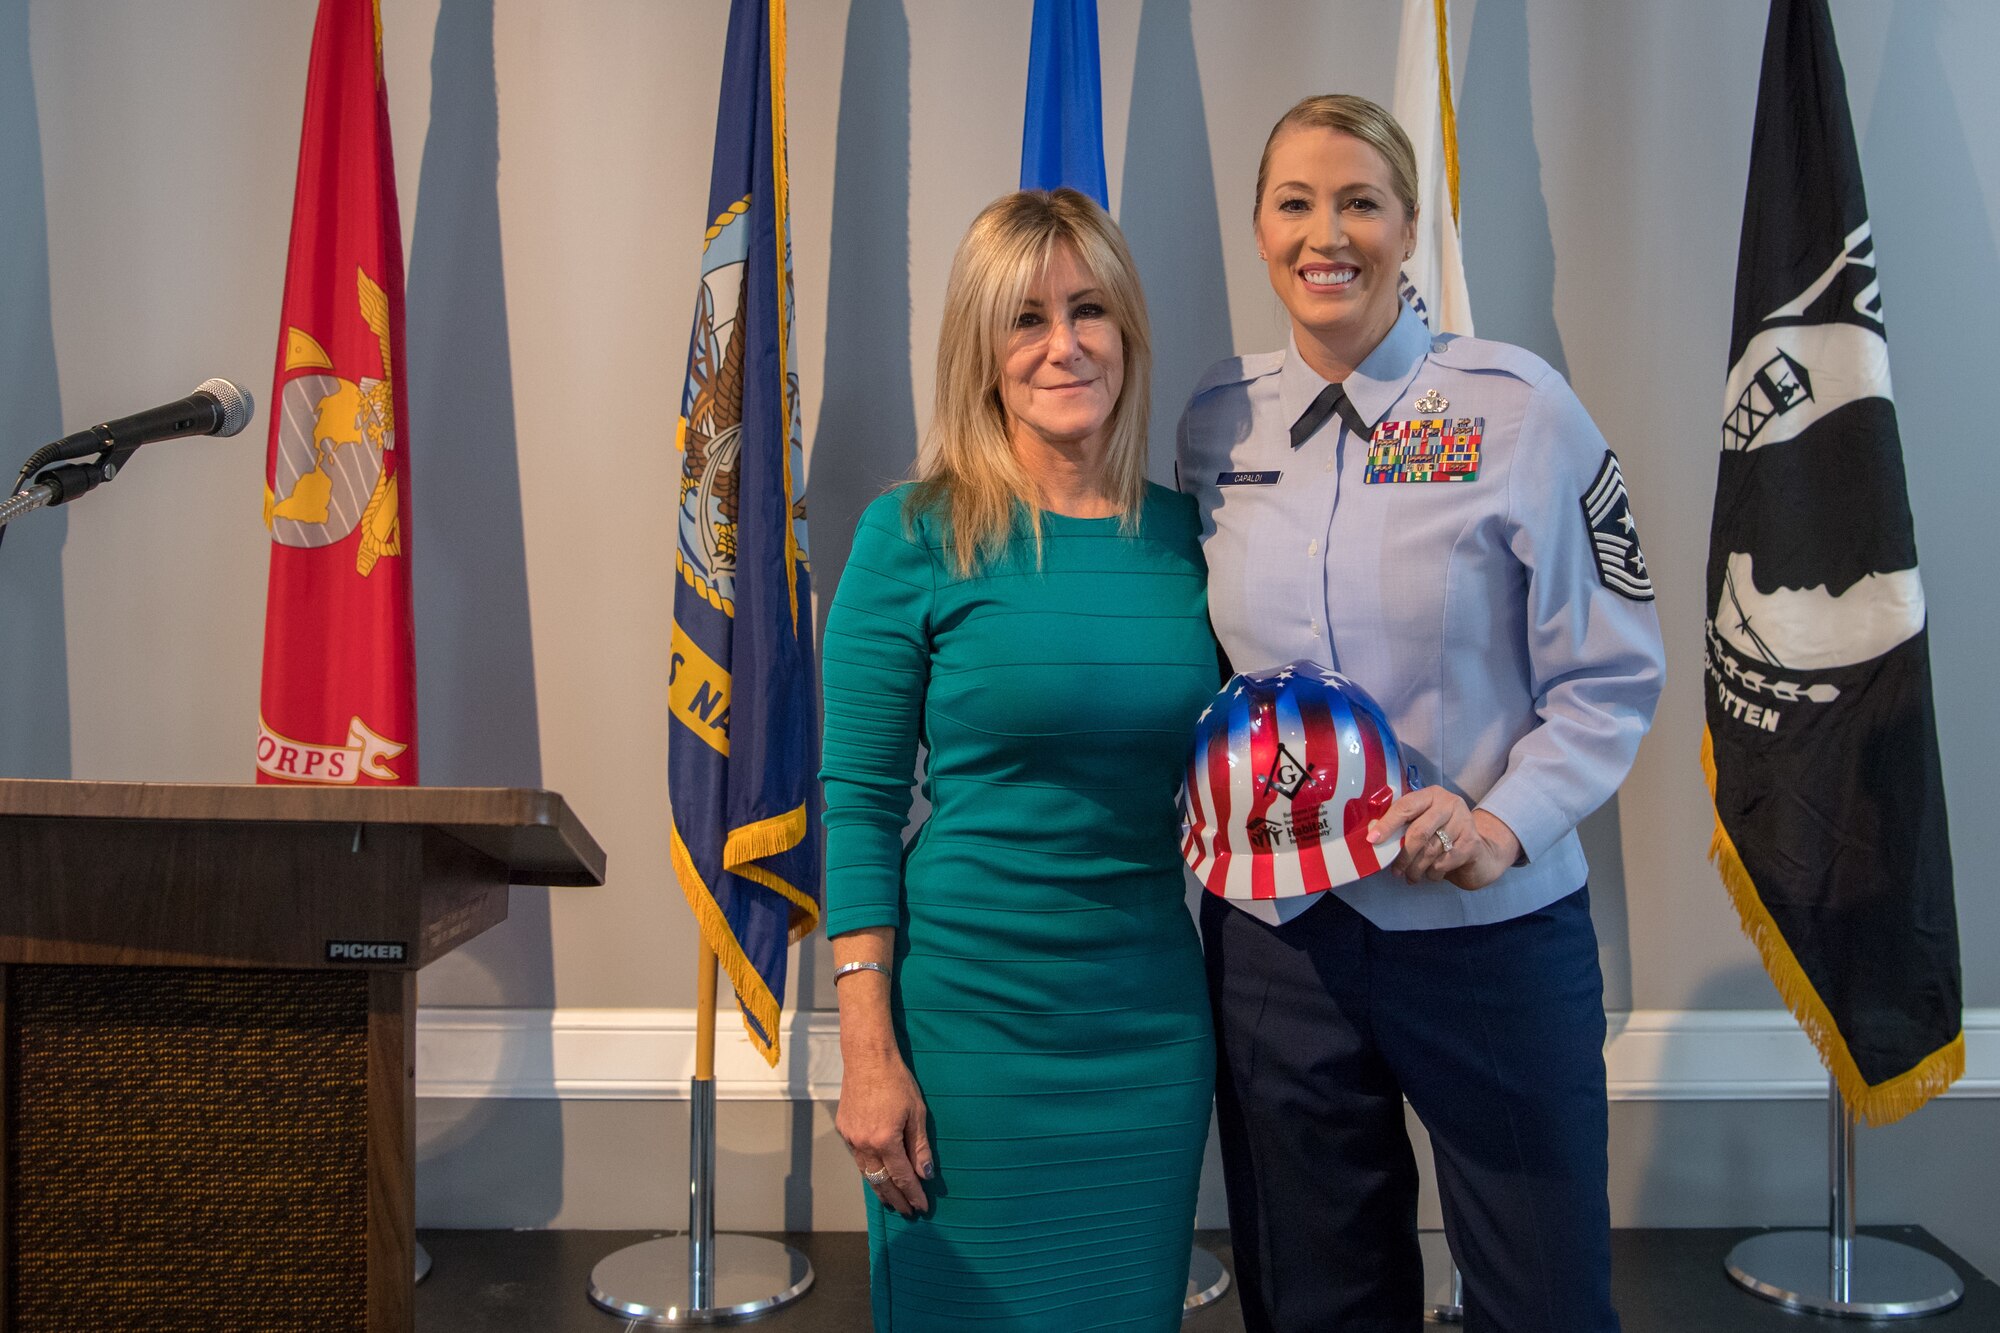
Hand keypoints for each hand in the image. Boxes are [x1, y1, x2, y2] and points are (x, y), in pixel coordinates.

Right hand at [835, 1048, 933, 1216]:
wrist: (867, 1059)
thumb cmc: (896, 1081)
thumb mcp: (917, 1113)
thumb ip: (919, 1147)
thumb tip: (926, 1174)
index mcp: (885, 1140)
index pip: (902, 1177)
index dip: (913, 1194)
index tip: (922, 1206)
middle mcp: (864, 1144)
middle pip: (882, 1182)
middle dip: (896, 1199)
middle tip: (908, 1211)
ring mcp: (851, 1138)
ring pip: (867, 1174)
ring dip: (881, 1189)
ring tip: (893, 1201)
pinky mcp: (844, 1130)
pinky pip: (858, 1158)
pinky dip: (870, 1171)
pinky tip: (877, 1175)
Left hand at [1368, 789, 1521, 890]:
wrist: (1478, 850)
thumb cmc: (1441, 836)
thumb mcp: (1423, 824)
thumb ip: (1404, 826)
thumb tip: (1374, 838)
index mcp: (1431, 795)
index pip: (1405, 807)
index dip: (1387, 824)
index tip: (1373, 840)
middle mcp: (1449, 804)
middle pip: (1419, 831)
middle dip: (1403, 855)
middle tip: (1395, 871)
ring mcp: (1464, 822)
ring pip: (1431, 850)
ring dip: (1417, 868)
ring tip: (1411, 876)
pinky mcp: (1473, 842)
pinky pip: (1445, 861)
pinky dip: (1434, 872)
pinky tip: (1431, 875)